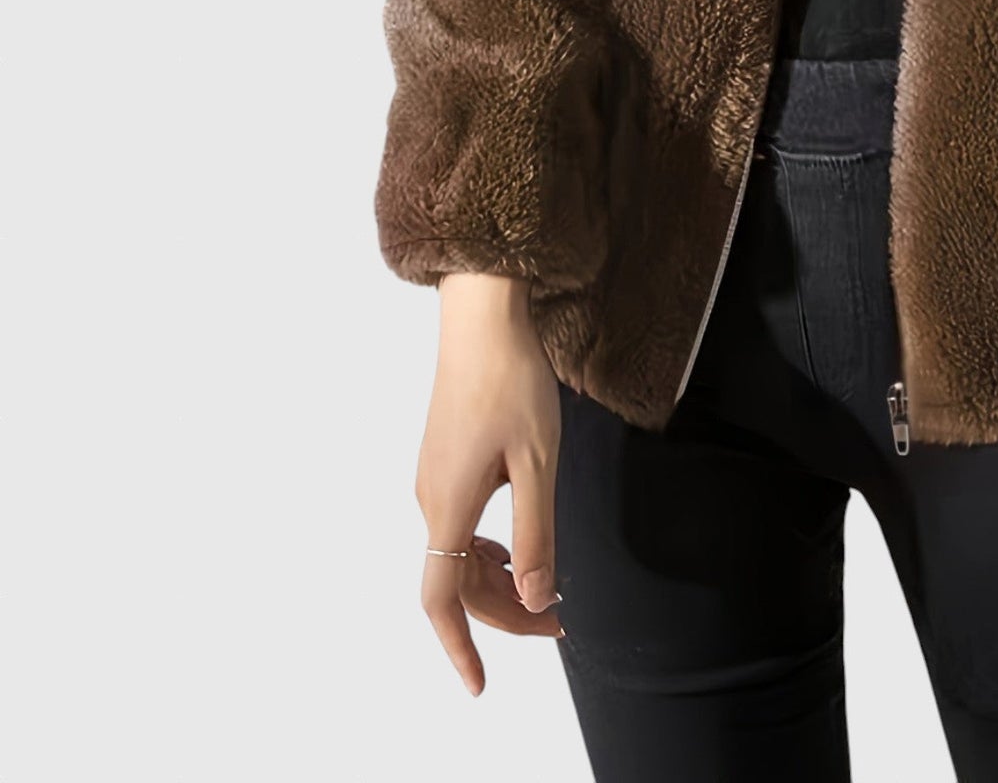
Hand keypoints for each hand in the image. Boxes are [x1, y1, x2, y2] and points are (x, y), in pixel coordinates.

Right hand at [415, 272, 564, 693]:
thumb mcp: (538, 462)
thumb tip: (535, 598)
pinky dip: (488, 548)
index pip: (442, 600)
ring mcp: (433, 478)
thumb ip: (537, 534)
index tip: (479, 687)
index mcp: (448, 505)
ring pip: (459, 554)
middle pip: (459, 582)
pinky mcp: (443, 460)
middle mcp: (430, 498)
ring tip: (549, 588)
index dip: (460, 648)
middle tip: (561, 623)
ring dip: (499, 580)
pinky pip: (459, 525)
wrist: (482, 317)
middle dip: (506, 613)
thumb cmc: (512, 381)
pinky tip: (519, 540)